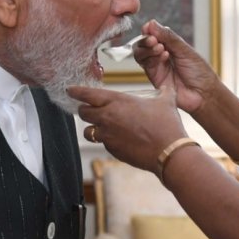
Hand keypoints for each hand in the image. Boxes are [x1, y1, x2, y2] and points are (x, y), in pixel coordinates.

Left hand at [67, 85, 188, 172]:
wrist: (168, 152)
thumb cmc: (167, 125)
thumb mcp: (166, 102)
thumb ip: (164, 92)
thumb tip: (167, 86)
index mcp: (117, 101)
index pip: (88, 94)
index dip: (76, 92)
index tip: (70, 90)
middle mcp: (108, 118)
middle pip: (83, 112)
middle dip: (84, 110)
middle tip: (88, 109)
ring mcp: (108, 136)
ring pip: (88, 131)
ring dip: (92, 128)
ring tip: (100, 126)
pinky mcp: (112, 150)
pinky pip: (103, 143)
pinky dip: (107, 140)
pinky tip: (119, 139)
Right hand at [133, 20, 219, 113]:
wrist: (204, 94)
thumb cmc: (199, 72)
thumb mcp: (185, 50)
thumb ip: (168, 37)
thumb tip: (151, 23)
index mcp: (170, 45)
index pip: (153, 34)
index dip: (149, 30)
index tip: (149, 28)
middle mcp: (161, 55)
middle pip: (142, 44)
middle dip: (146, 40)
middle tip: (154, 40)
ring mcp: (156, 67)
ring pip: (140, 54)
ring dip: (147, 49)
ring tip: (160, 48)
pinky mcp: (154, 78)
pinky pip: (146, 65)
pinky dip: (152, 58)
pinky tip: (164, 56)